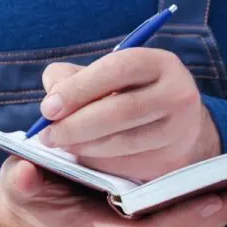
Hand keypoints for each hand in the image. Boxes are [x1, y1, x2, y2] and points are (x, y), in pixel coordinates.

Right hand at [0, 156, 226, 226]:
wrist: (25, 210)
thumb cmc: (26, 198)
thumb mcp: (18, 186)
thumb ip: (21, 181)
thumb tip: (23, 172)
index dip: (182, 220)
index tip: (212, 201)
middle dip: (215, 216)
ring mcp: (131, 225)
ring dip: (216, 212)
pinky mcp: (135, 214)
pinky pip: (176, 215)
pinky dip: (201, 204)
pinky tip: (222, 185)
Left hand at [38, 48, 220, 180]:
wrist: (175, 129)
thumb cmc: (124, 96)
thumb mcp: (101, 77)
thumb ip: (69, 79)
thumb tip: (51, 99)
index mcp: (157, 63)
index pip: (116, 69)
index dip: (78, 89)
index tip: (48, 109)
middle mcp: (177, 93)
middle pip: (120, 110)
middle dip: (75, 125)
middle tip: (47, 135)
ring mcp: (178, 129)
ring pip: (122, 141)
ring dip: (82, 146)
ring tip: (60, 144)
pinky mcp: (170, 159)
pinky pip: (126, 163)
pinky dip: (97, 161)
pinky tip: (83, 155)